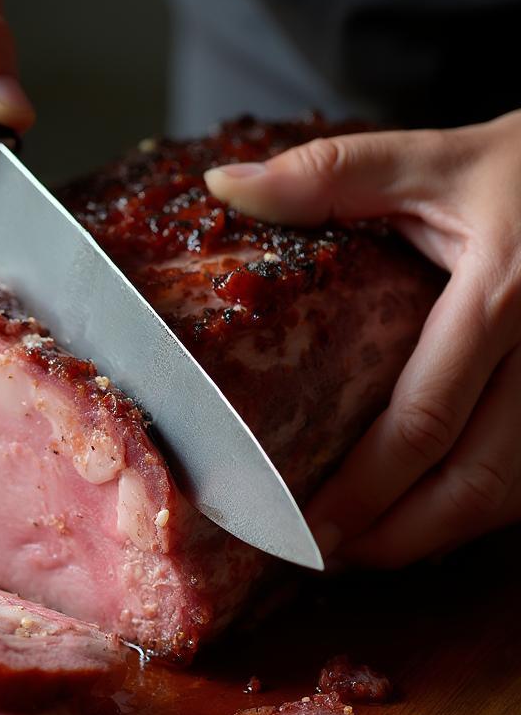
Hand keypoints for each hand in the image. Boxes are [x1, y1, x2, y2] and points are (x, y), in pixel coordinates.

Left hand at [204, 111, 520, 567]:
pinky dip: (482, 509)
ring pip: (513, 492)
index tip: (305, 525)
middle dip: (398, 536)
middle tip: (327, 556)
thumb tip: (222, 186)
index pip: (423, 421)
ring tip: (367, 549)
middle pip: (476, 482)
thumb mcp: (437, 158)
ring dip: (440, 535)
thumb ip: (333, 173)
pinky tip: (432, 517)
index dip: (364, 489)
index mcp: (502, 297)